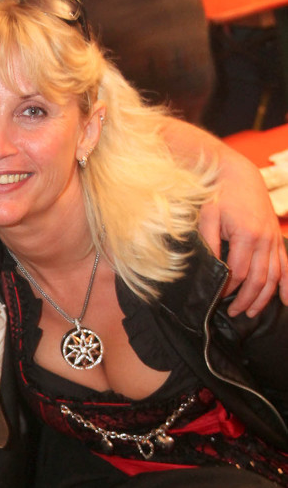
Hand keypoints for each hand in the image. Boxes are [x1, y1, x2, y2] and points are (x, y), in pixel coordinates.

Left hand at [198, 191, 287, 316]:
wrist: (237, 174)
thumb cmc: (218, 195)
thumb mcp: (207, 217)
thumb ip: (209, 244)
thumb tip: (211, 270)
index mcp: (246, 235)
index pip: (238, 273)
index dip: (228, 289)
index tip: (215, 297)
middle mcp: (265, 239)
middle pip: (259, 279)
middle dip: (246, 300)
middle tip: (233, 313)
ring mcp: (273, 239)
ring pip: (274, 276)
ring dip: (264, 297)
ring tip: (251, 313)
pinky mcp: (276, 237)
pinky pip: (286, 265)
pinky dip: (287, 284)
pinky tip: (286, 301)